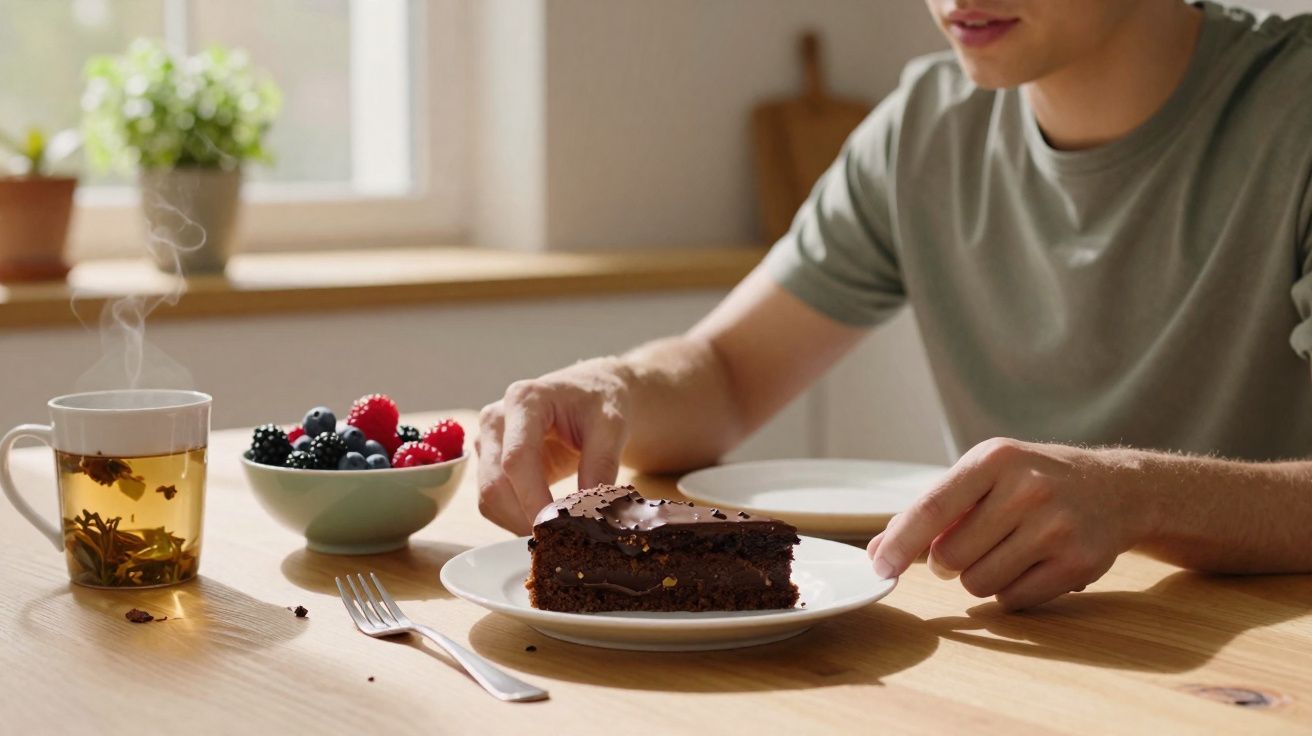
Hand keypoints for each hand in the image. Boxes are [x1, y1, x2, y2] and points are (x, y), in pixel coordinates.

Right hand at [476, 357, 631, 534]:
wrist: (590, 393)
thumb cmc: (600, 402)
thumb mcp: (611, 427)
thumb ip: (601, 465)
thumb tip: (588, 513)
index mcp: (524, 400)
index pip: (517, 459)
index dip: (533, 499)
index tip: (555, 530)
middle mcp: (496, 419)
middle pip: (495, 483)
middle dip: (524, 517)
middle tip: (559, 542)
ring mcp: (487, 441)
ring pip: (488, 497)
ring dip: (517, 523)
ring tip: (555, 534)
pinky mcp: (488, 462)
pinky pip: (492, 501)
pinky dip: (514, 519)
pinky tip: (543, 522)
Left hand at [867, 438, 1155, 610]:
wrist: (1117, 488)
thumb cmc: (1033, 480)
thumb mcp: (984, 474)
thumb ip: (932, 511)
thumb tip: (877, 553)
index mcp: (995, 459)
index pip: (933, 508)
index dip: (900, 543)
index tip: (879, 567)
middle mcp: (1027, 489)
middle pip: (951, 556)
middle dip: (948, 561)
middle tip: (969, 545)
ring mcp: (1056, 527)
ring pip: (979, 583)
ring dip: (979, 577)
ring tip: (1004, 551)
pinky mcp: (1078, 563)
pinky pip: (1013, 600)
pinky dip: (1009, 592)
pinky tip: (1029, 564)